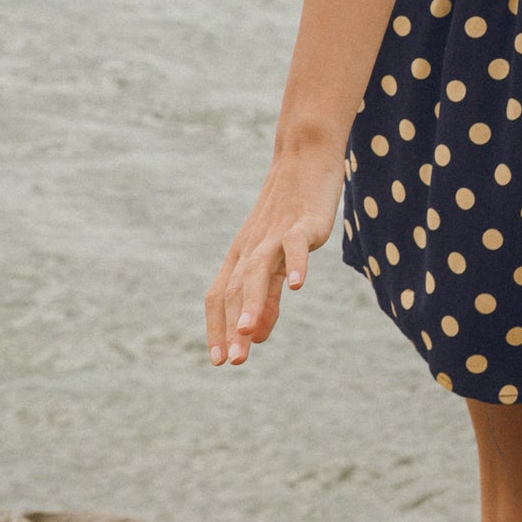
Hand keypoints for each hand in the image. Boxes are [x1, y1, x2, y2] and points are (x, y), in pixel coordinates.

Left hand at [205, 148, 343, 367]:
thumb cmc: (289, 213)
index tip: (218, 362)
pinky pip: (294, 245)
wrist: (304, 159)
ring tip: (250, 332)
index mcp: (241, 257)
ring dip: (253, 303)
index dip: (217, 327)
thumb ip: (266, 297)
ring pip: (258, 271)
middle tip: (235, 362)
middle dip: (233, 327)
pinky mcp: (301, 223)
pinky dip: (295, 265)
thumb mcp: (276, 259)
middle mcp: (251, 248)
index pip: (219, 296)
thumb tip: (256, 335)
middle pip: (236, 289)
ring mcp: (274, 234)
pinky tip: (298, 287)